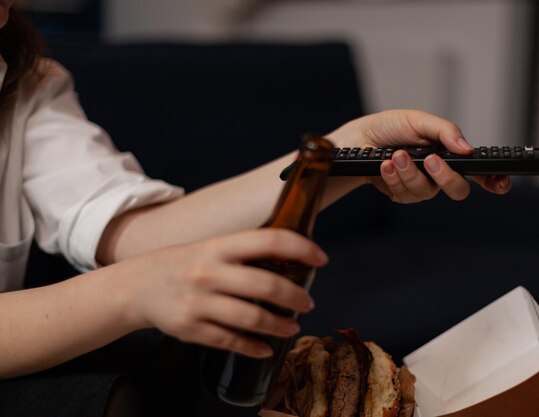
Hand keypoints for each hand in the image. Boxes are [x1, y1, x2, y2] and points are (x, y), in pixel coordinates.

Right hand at [119, 228, 326, 357]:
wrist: (135, 286)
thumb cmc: (184, 263)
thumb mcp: (212, 247)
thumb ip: (245, 252)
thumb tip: (291, 258)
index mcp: (219, 245)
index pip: (270, 240)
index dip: (301, 248)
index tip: (321, 258)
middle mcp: (209, 271)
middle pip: (266, 285)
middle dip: (295, 297)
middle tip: (307, 303)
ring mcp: (198, 302)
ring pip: (252, 318)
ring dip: (280, 325)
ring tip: (292, 327)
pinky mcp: (190, 328)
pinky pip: (230, 341)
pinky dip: (254, 347)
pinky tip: (266, 348)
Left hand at [327, 109, 511, 202]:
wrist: (358, 139)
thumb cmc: (389, 127)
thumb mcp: (418, 120)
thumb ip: (445, 131)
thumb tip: (467, 148)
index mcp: (448, 154)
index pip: (477, 171)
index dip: (493, 180)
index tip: (501, 183)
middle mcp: (437, 173)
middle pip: (458, 189)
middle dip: (445, 176)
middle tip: (430, 160)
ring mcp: (420, 185)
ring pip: (427, 192)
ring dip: (409, 173)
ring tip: (395, 156)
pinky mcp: (400, 193)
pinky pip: (404, 194)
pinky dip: (394, 178)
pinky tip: (385, 165)